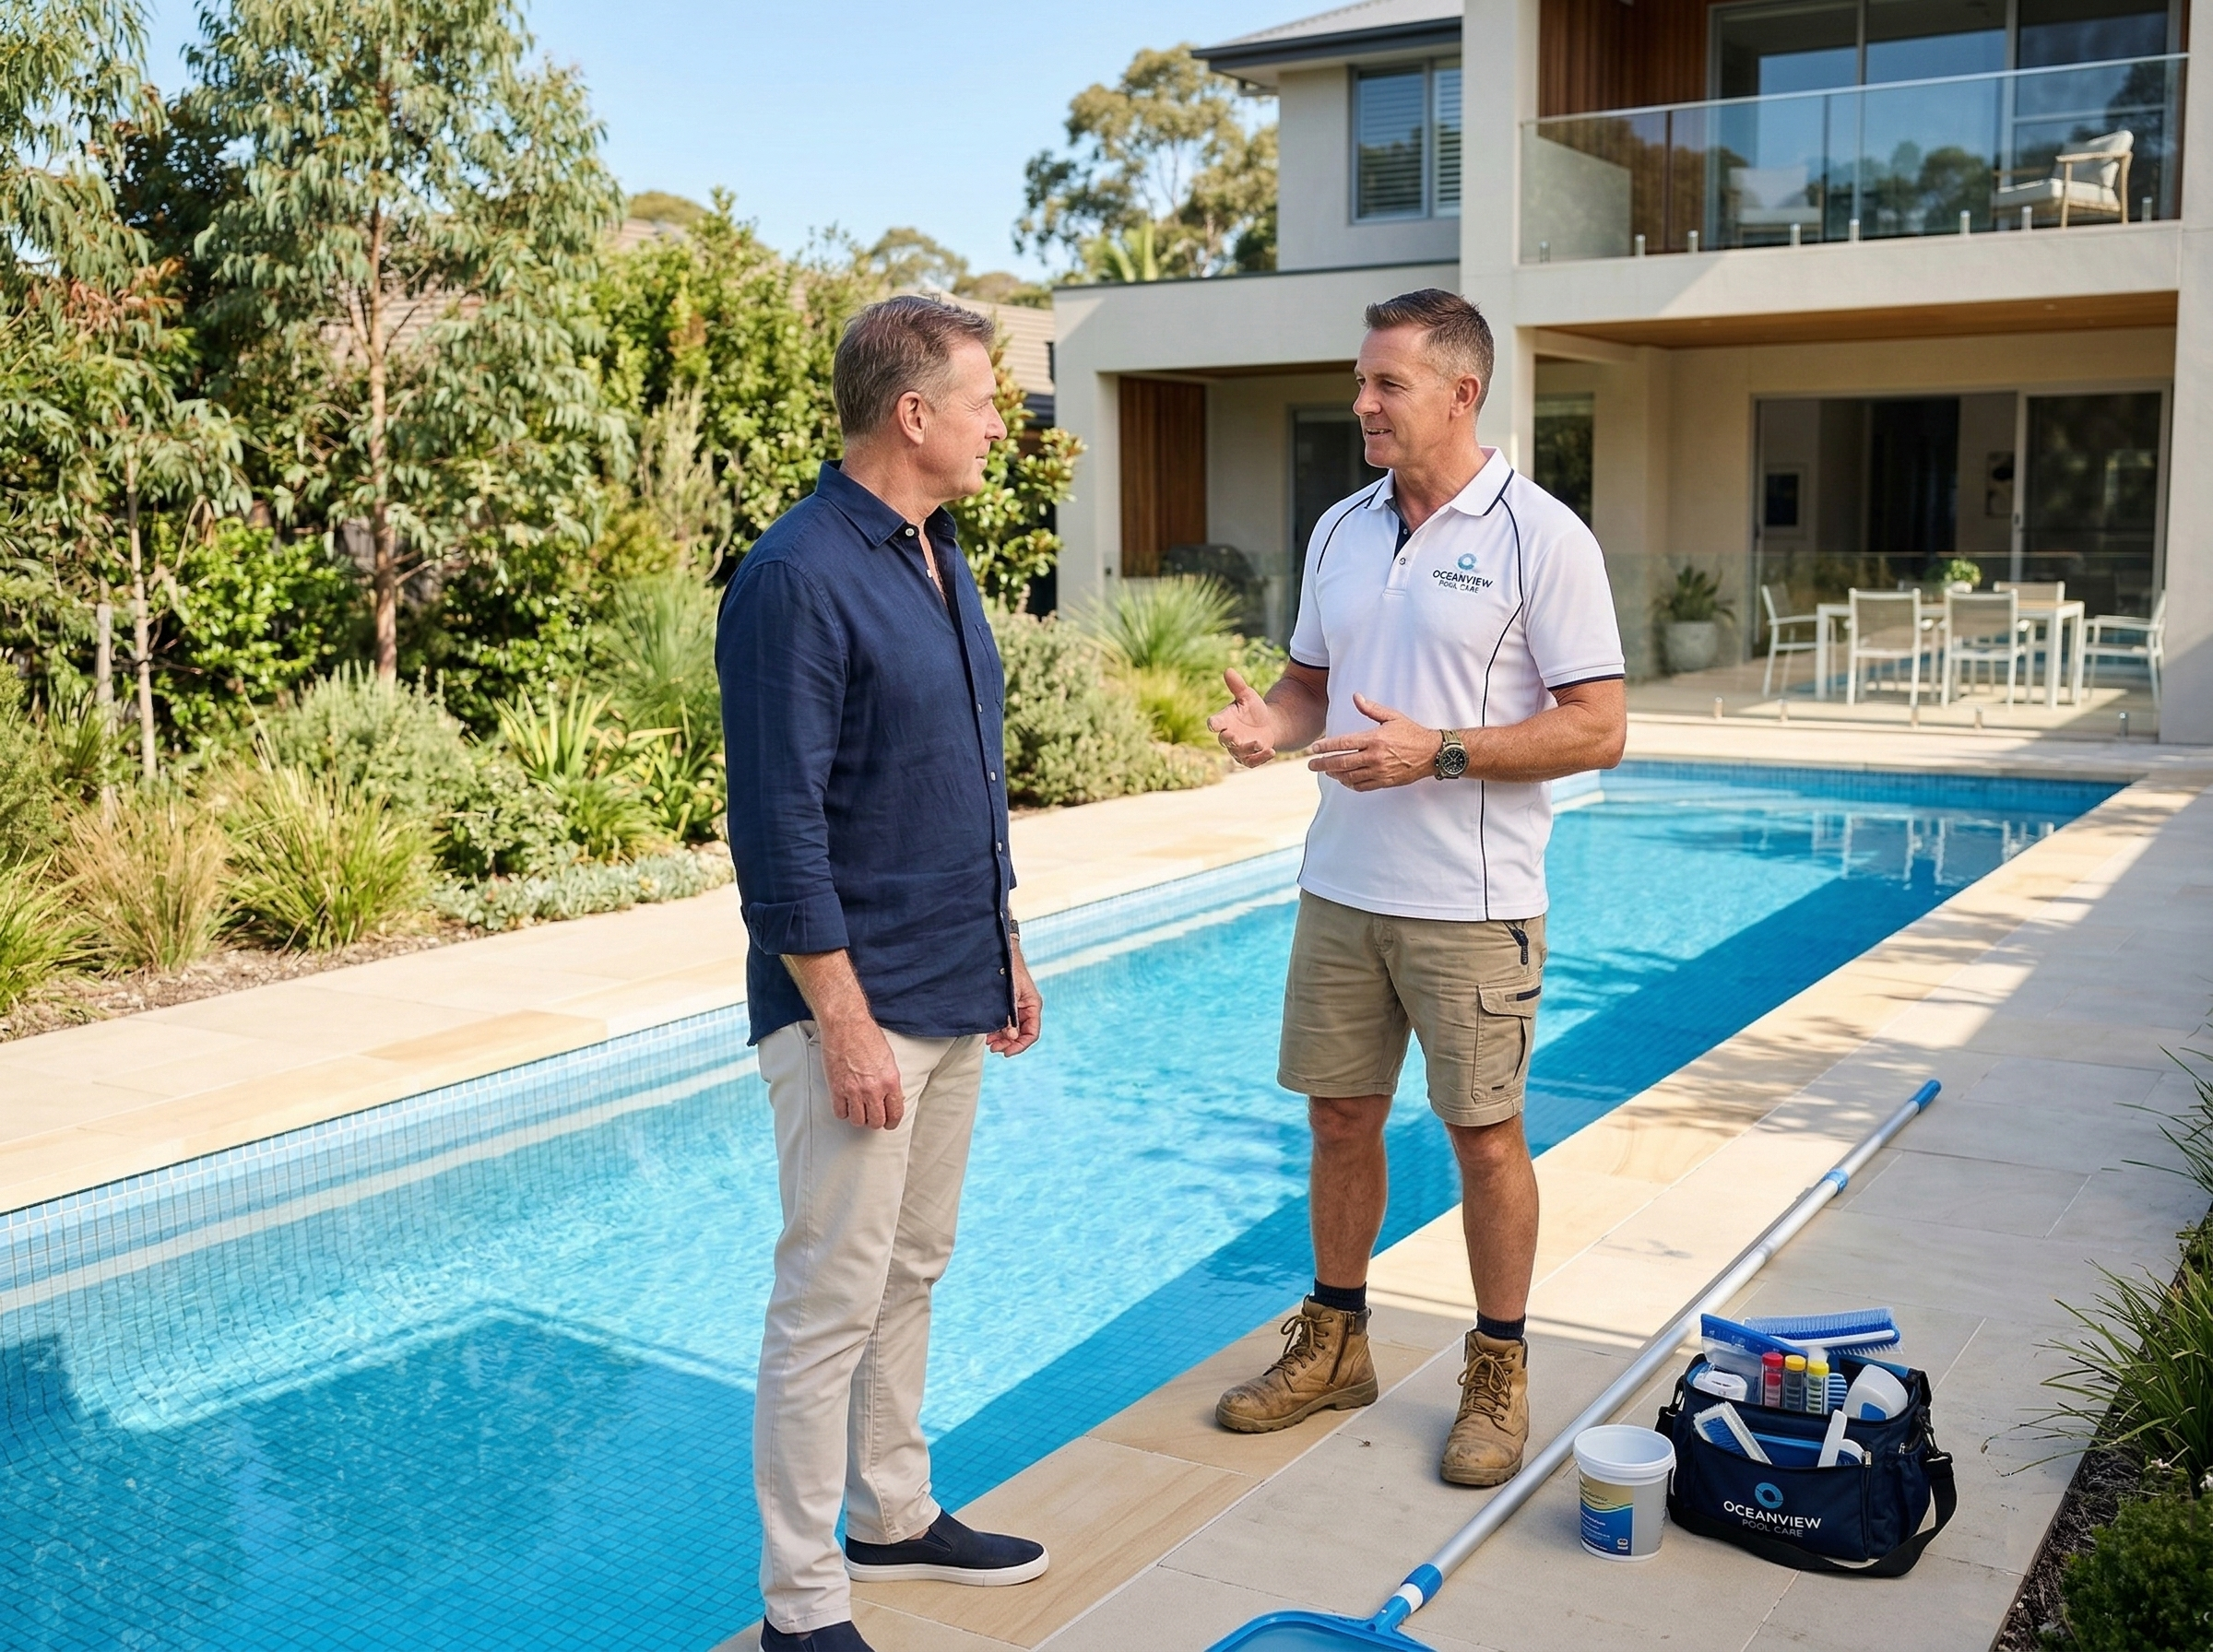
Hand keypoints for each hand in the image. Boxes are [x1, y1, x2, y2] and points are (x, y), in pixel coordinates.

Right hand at [819, 1012, 905, 1129]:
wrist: (846, 1025)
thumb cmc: (867, 1036)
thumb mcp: (888, 1059)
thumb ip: (890, 1081)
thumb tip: (891, 1097)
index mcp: (890, 1081)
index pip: (895, 1114)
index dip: (892, 1122)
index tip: (889, 1122)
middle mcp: (873, 1089)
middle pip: (876, 1122)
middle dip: (875, 1121)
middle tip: (871, 1115)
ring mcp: (854, 1091)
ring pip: (857, 1121)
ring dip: (858, 1117)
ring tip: (857, 1109)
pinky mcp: (836, 1089)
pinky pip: (840, 1113)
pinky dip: (842, 1111)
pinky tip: (844, 1103)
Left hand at [987, 944, 1042, 1056]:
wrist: (1001, 953)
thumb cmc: (1009, 969)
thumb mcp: (1010, 995)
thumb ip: (1011, 1016)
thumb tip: (1012, 1036)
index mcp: (1033, 1005)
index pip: (1032, 1033)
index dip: (1020, 1046)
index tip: (1006, 1053)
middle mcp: (1027, 1009)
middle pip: (1022, 1035)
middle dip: (1008, 1043)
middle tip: (994, 1048)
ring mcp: (1017, 1008)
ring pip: (1013, 1030)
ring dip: (1002, 1038)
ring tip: (989, 1041)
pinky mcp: (1008, 1006)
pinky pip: (1006, 1022)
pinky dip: (998, 1029)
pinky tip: (989, 1033)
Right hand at [1206, 668, 1275, 766]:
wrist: (1267, 724)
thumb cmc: (1253, 709)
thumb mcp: (1247, 696)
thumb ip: (1237, 686)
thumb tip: (1228, 670)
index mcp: (1224, 721)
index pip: (1215, 723)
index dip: (1214, 724)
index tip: (1213, 724)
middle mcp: (1228, 736)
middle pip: (1224, 740)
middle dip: (1229, 739)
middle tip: (1234, 736)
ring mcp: (1238, 749)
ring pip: (1239, 752)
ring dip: (1248, 748)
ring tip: (1259, 742)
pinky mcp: (1249, 758)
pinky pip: (1252, 762)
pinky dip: (1261, 758)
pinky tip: (1271, 751)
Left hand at [1306, 694, 1444, 791]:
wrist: (1433, 753)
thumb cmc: (1412, 732)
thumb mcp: (1392, 716)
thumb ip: (1371, 709)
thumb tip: (1356, 697)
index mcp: (1374, 739)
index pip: (1343, 744)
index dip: (1326, 747)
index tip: (1314, 748)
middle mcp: (1375, 757)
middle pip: (1341, 763)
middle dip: (1322, 764)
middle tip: (1311, 765)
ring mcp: (1379, 771)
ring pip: (1350, 777)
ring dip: (1335, 774)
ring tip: (1326, 771)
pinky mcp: (1385, 782)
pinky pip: (1362, 786)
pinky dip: (1350, 784)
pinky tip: (1344, 780)